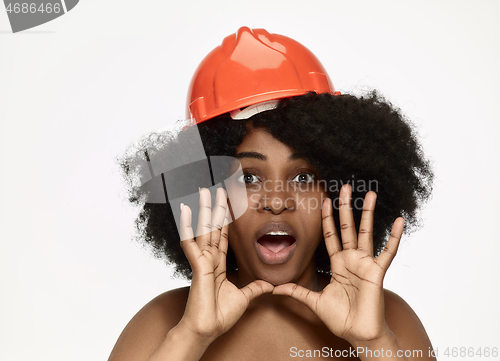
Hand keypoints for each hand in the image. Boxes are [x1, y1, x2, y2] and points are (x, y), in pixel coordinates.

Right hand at [177, 188, 273, 342]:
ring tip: (203, 190)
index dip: (225, 220)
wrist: (208, 329)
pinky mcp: (198, 266)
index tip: (226, 204)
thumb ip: (254, 289)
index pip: (223, 236)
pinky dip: (187, 225)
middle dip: (216, 208)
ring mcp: (202, 260)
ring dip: (204, 209)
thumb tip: (269, 285)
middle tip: (216, 189)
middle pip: (213, 228)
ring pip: (204, 229)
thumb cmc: (220, 316)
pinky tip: (185, 209)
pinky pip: (191, 242)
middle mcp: (209, 259)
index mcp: (218, 264)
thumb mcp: (243, 298)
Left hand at [273, 184, 403, 344]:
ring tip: (369, 194)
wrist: (358, 334)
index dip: (327, 219)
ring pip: (366, 232)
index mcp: (338, 264)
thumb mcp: (314, 301)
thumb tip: (275, 288)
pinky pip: (388, 252)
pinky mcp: (377, 272)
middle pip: (347, 227)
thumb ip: (297, 292)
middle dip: (345, 207)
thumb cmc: (340, 318)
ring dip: (367, 213)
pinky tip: (398, 220)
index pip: (331, 235)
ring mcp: (365, 263)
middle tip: (345, 187)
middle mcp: (351, 259)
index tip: (324, 201)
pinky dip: (394, 237)